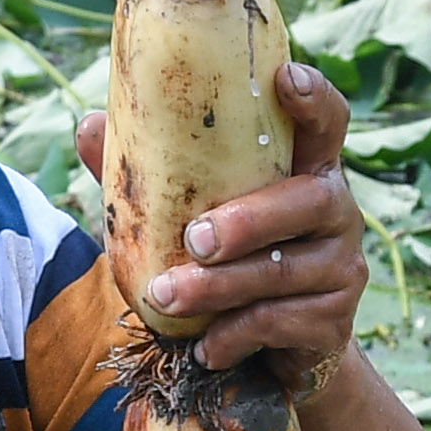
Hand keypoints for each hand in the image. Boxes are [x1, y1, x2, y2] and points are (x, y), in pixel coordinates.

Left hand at [77, 61, 373, 387]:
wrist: (279, 351)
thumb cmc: (227, 261)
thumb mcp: (189, 215)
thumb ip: (149, 175)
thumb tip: (88, 126)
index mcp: (305, 169)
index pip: (327, 122)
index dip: (314, 98)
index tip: (287, 79)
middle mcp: (335, 210)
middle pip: (308, 201)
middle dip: (248, 221)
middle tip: (194, 240)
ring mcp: (342, 266)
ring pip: (284, 271)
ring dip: (219, 287)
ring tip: (166, 298)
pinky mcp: (335, 320)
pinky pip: (282, 323)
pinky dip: (234, 335)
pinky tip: (204, 347)